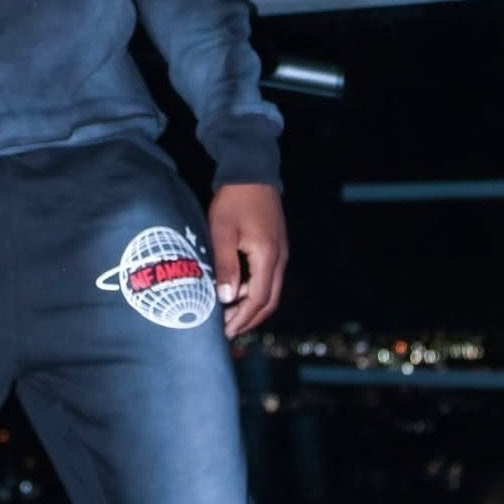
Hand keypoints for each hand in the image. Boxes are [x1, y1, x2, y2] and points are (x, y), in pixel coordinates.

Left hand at [209, 182, 288, 340]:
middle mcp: (279, 259)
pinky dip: (254, 291)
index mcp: (268, 257)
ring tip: (229, 316)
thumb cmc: (234, 200)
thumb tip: (227, 297)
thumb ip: (225, 264)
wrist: (252, 171)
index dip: (242, 319)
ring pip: (270, 290)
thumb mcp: (223, 231)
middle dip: (249, 319)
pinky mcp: (275, 246)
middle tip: (228, 331)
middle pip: (269, 301)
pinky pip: (268, 278)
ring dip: (251, 306)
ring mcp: (280, 253)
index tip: (225, 331)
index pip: (258, 299)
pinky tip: (236, 291)